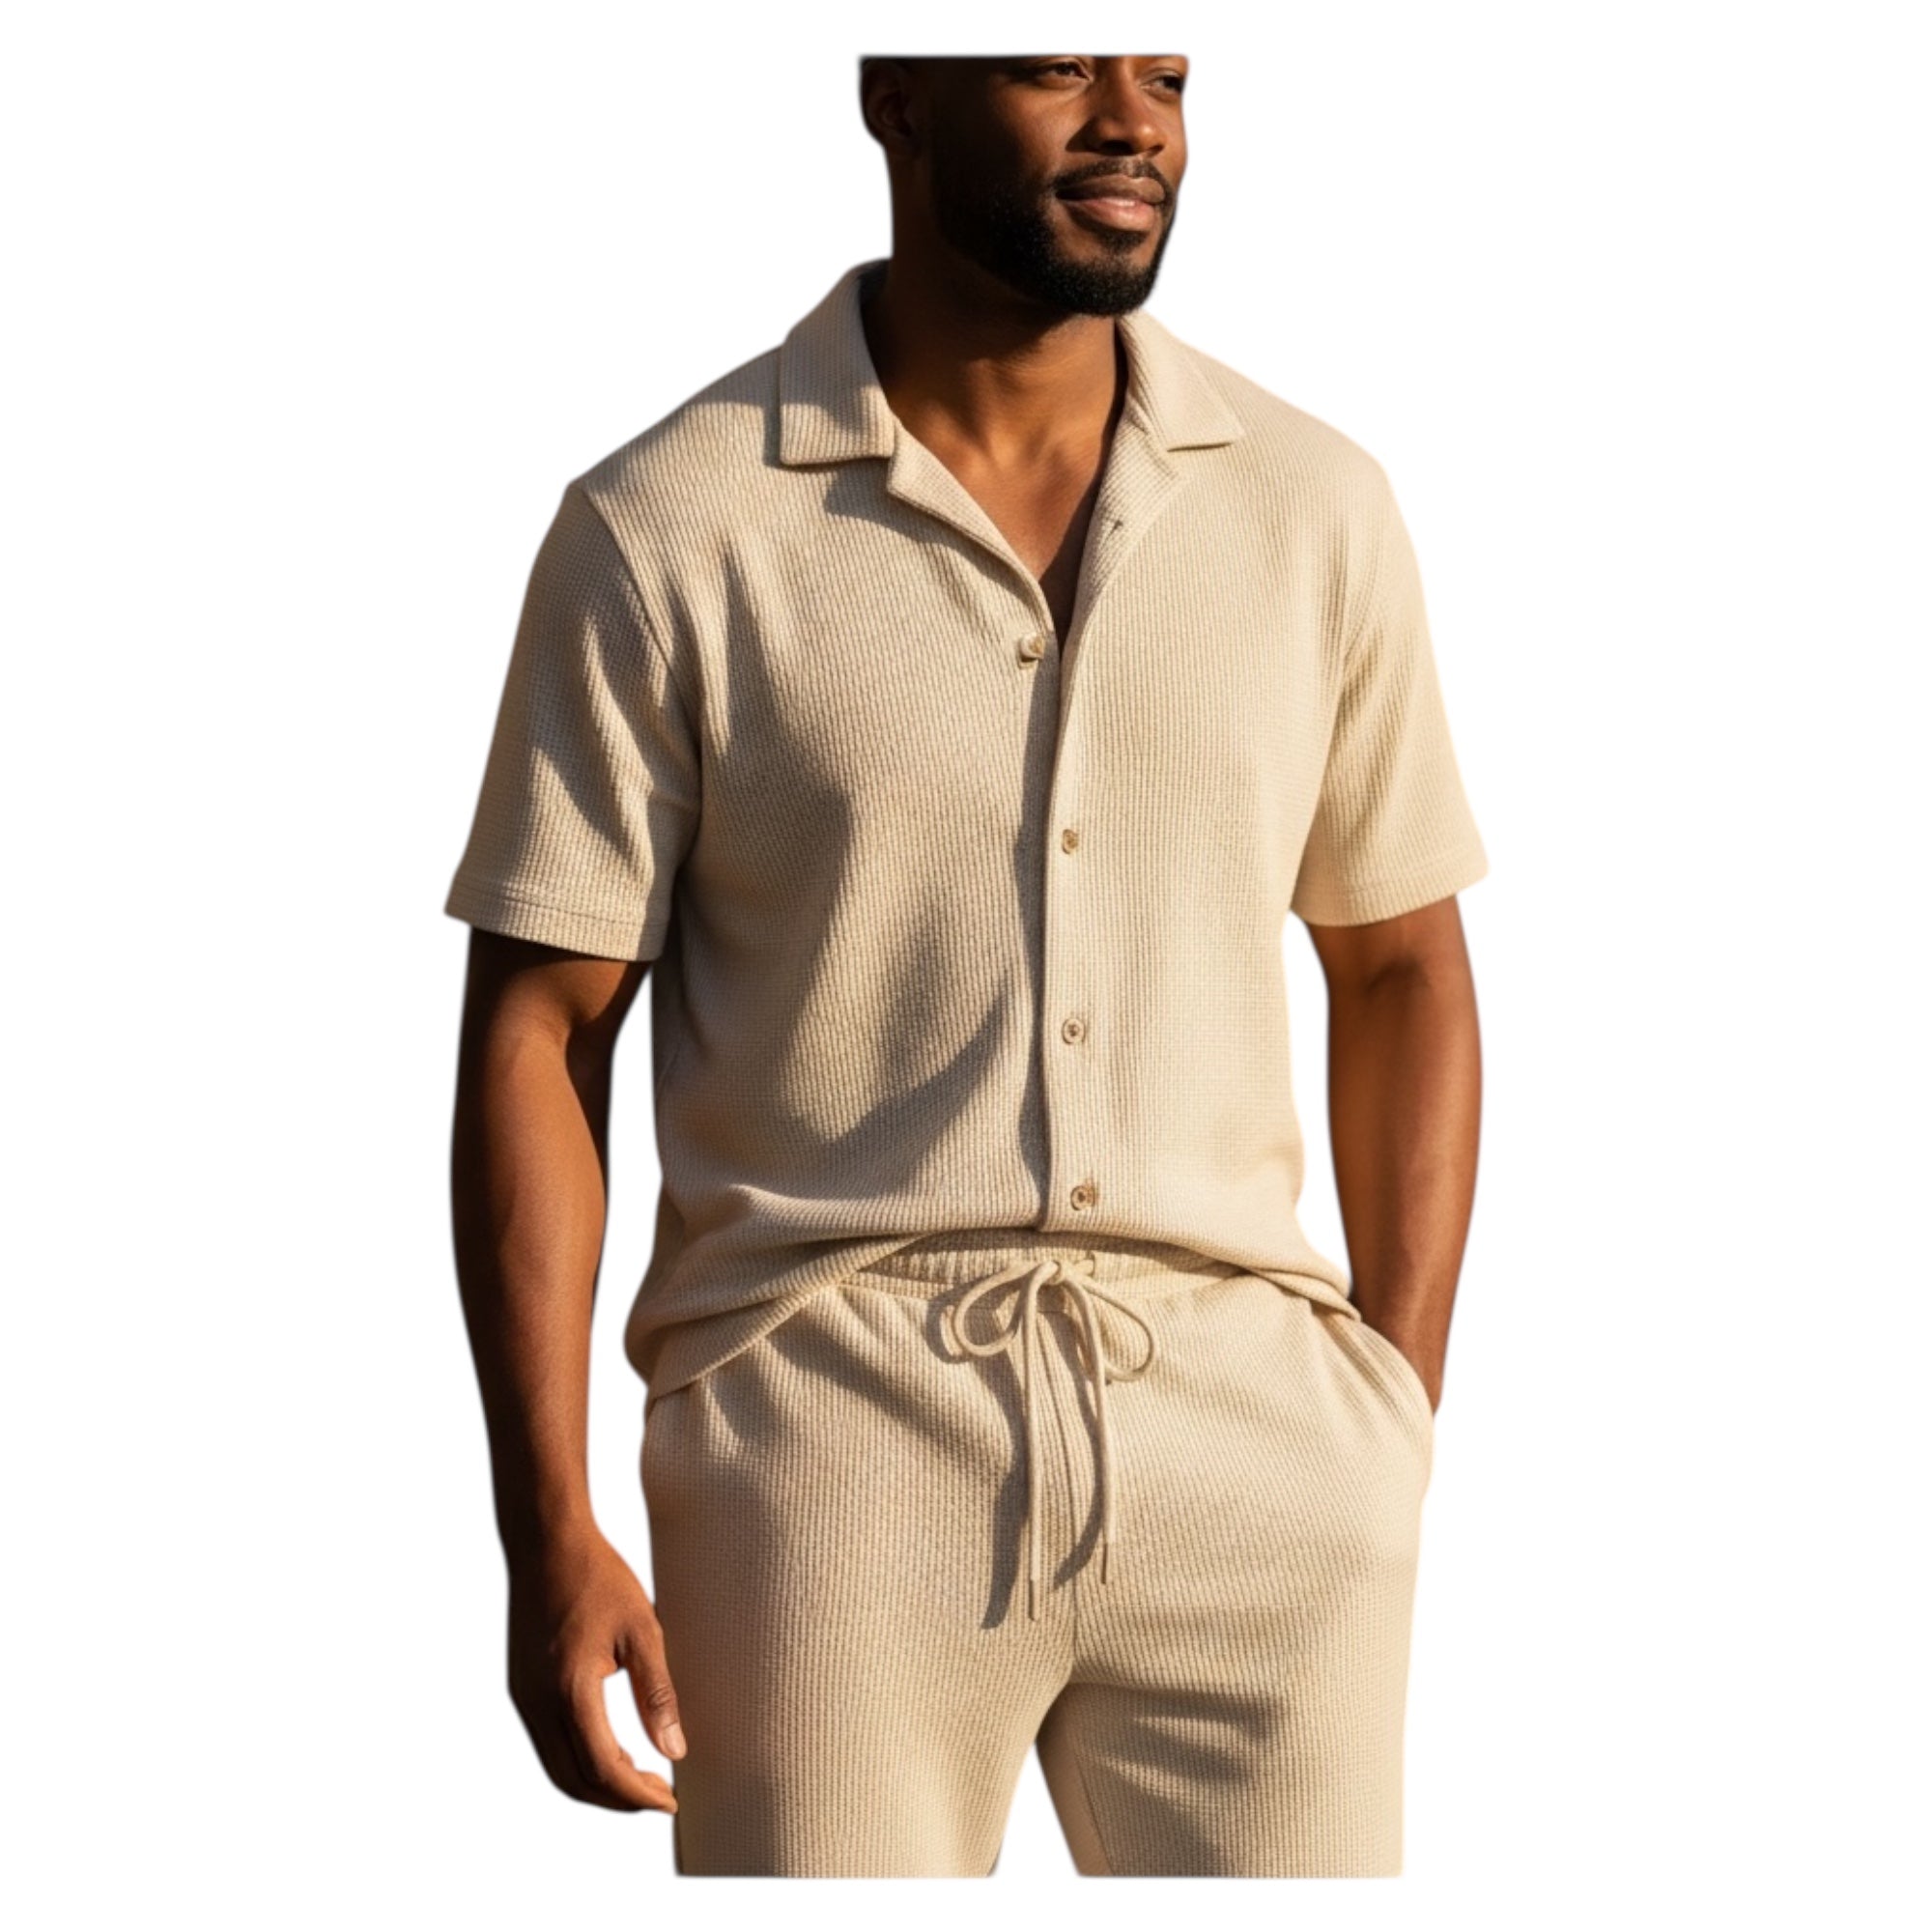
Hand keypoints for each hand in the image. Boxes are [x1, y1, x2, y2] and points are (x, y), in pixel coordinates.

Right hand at [506, 1528, 684, 1811]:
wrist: (545, 1542)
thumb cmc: (599, 1578)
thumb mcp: (642, 1629)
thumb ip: (657, 1693)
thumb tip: (675, 1751)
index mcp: (570, 1691)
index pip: (602, 1769)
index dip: (637, 1794)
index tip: (671, 1800)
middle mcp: (538, 1704)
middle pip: (575, 1781)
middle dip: (618, 1799)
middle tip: (660, 1796)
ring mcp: (524, 1698)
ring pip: (557, 1768)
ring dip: (597, 1784)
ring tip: (640, 1779)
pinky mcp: (521, 1689)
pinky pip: (548, 1744)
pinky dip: (579, 1762)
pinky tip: (610, 1749)